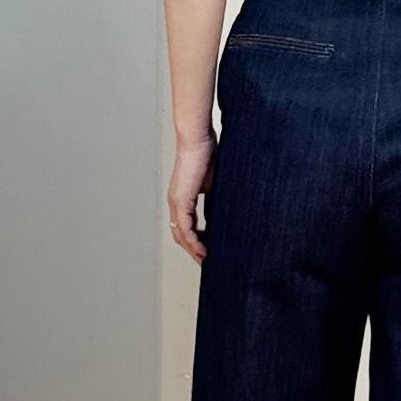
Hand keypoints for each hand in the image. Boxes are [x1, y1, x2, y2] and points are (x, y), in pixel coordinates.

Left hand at [168, 133, 215, 263]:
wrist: (198, 140)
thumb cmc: (207, 154)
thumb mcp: (214, 183)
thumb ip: (215, 199)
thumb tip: (224, 214)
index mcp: (183, 198)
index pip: (186, 226)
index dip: (196, 241)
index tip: (210, 251)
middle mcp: (176, 202)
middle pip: (180, 235)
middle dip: (194, 250)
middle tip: (207, 261)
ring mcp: (176, 202)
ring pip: (181, 235)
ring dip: (193, 250)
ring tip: (206, 260)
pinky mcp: (181, 200)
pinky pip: (185, 228)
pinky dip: (193, 242)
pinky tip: (202, 250)